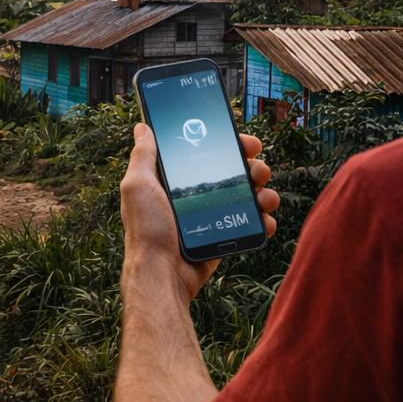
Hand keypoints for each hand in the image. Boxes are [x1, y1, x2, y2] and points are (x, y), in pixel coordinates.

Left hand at [120, 123, 279, 300]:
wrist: (162, 274)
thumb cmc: (146, 230)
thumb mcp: (138, 186)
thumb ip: (143, 156)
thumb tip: (143, 127)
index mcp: (176, 181)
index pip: (206, 153)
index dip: (226, 143)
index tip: (242, 140)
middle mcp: (195, 196)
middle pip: (232, 173)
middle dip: (251, 166)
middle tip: (257, 168)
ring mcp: (211, 217)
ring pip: (246, 196)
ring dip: (263, 192)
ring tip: (264, 196)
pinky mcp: (222, 237)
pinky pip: (249, 224)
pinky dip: (262, 221)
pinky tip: (265, 219)